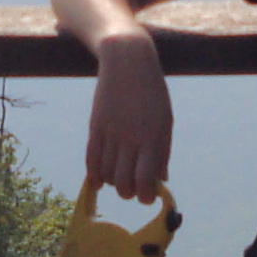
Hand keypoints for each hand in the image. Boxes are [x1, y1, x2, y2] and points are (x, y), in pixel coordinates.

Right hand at [86, 32, 173, 200]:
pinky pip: (91, 160)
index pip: (146, 180)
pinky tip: (99, 179)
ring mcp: (111, 133)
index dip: (145, 195)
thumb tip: (162, 179)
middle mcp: (131, 139)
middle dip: (128, 192)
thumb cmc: (152, 93)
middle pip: (124, 183)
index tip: (147, 195)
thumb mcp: (164, 121)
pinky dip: (94, 174)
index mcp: (154, 138)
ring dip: (113, 182)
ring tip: (119, 175)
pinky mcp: (95, 126)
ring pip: (107, 175)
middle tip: (132, 186)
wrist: (127, 61)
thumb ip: (162, 152)